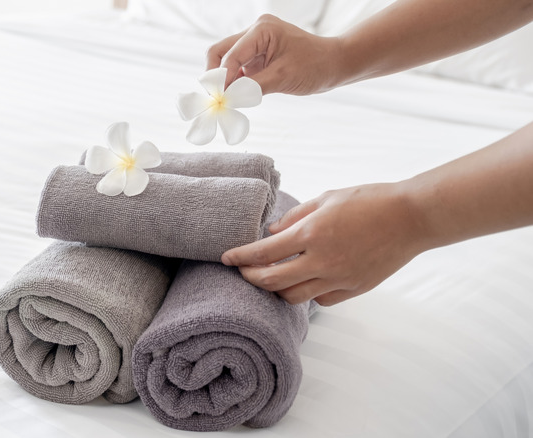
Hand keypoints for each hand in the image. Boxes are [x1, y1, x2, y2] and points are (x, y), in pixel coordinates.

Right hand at [206, 14, 343, 94]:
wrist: (334, 64)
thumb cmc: (315, 66)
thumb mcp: (282, 78)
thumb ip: (252, 86)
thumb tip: (228, 97)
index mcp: (262, 30)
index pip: (230, 55)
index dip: (221, 79)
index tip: (218, 100)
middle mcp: (255, 31)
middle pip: (220, 52)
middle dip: (216, 76)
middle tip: (216, 99)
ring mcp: (255, 42)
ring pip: (226, 59)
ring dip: (224, 80)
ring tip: (226, 100)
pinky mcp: (258, 54)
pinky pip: (238, 67)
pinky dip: (234, 81)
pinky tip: (237, 96)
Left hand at [221, 184, 426, 305]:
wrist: (412, 217)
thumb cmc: (370, 201)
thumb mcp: (327, 199)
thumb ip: (295, 217)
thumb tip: (271, 232)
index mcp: (312, 233)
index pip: (263, 252)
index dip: (240, 257)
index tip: (227, 258)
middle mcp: (322, 260)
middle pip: (272, 281)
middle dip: (250, 278)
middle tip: (242, 272)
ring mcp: (339, 279)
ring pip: (294, 297)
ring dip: (277, 289)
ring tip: (271, 278)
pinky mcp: (354, 289)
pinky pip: (320, 300)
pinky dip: (307, 293)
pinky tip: (305, 281)